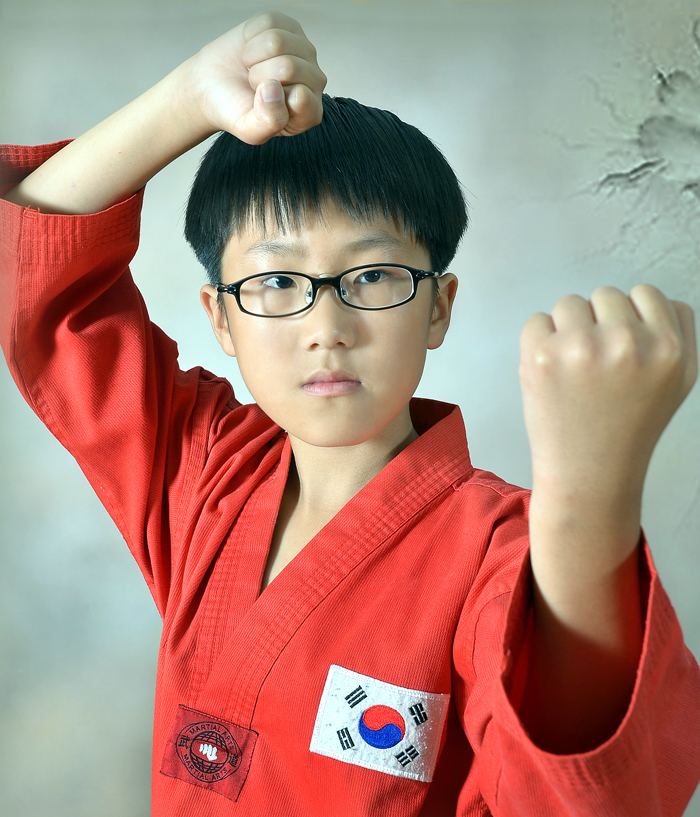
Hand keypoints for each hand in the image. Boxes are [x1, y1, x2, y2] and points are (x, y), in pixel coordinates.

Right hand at [185, 11, 326, 144]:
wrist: (214, 86)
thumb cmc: (236, 110)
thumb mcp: (250, 130)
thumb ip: (268, 121)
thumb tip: (274, 87)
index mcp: (310, 112)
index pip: (301, 98)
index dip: (272, 100)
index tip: (261, 104)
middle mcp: (314, 81)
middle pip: (288, 67)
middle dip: (258, 76)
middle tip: (253, 85)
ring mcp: (304, 51)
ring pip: (277, 41)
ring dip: (253, 56)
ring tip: (252, 68)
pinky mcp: (289, 26)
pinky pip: (267, 22)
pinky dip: (250, 36)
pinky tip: (252, 50)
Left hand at [519, 284, 696, 505]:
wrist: (588, 474)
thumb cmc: (629, 428)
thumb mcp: (679, 382)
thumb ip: (677, 333)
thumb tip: (651, 299)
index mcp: (668, 348)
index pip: (647, 294)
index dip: (630, 318)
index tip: (620, 346)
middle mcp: (627, 343)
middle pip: (605, 296)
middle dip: (598, 323)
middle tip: (595, 365)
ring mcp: (581, 347)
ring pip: (569, 304)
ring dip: (568, 329)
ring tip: (574, 370)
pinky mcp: (542, 355)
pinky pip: (536, 320)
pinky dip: (539, 341)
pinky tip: (552, 372)